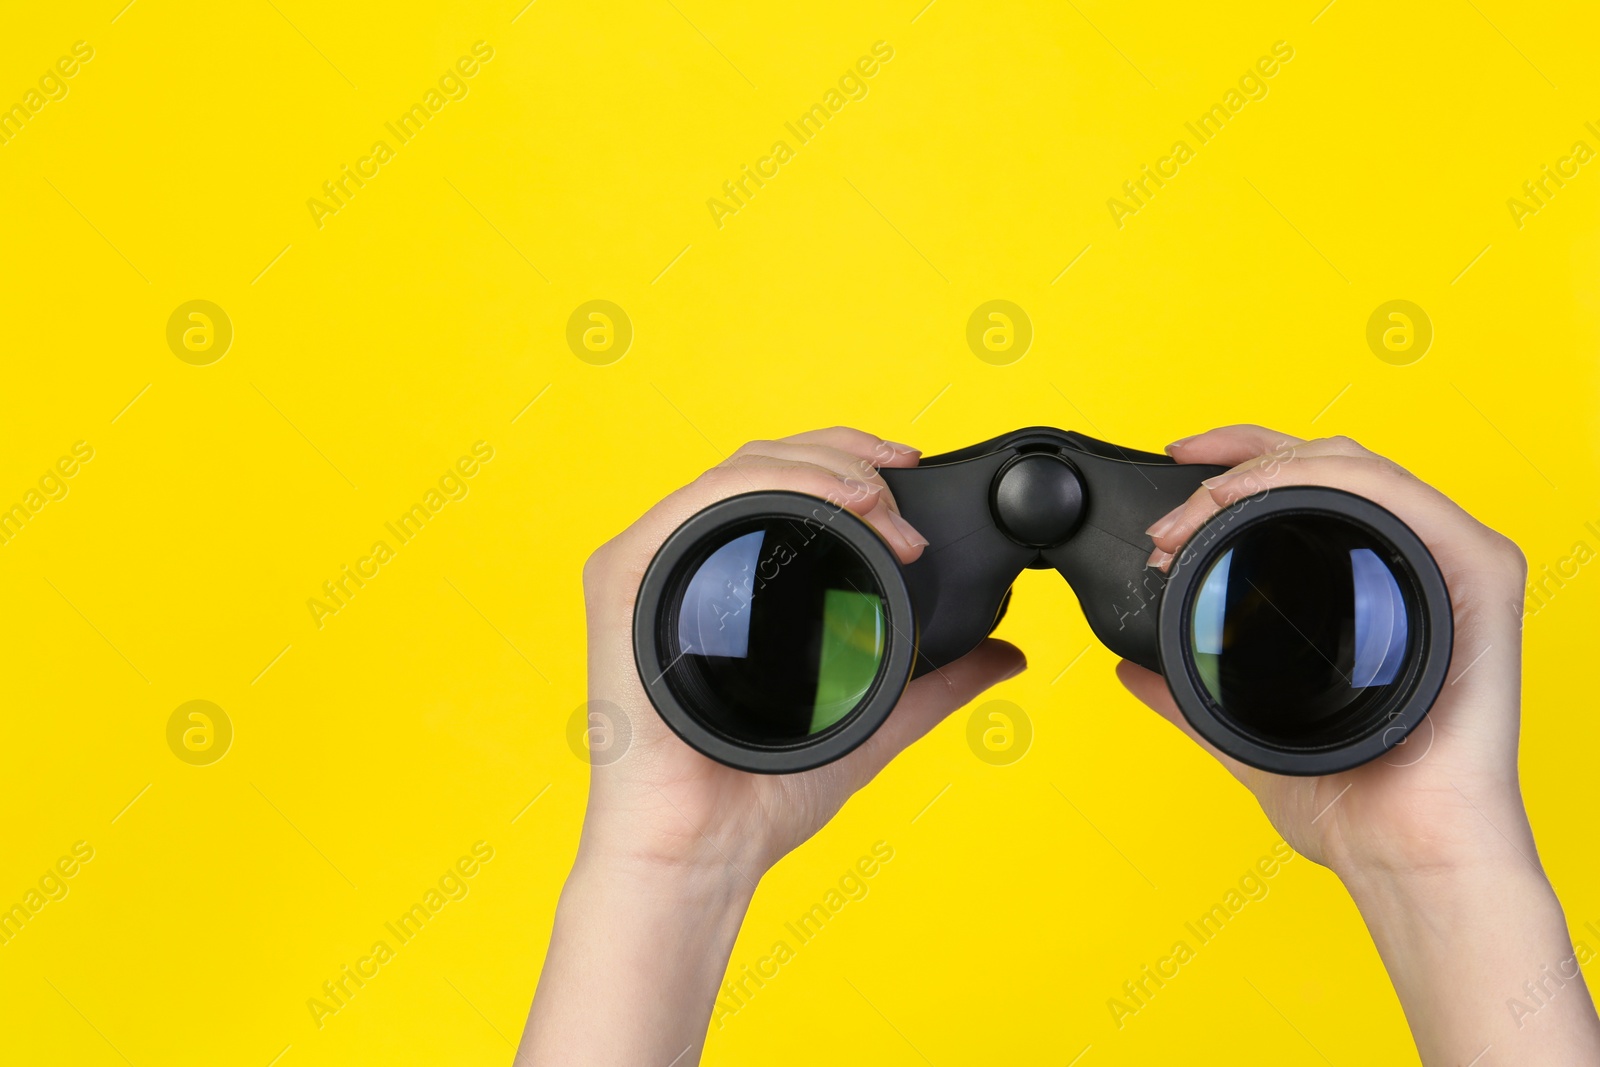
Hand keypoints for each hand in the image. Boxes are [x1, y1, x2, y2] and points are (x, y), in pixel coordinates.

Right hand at [578, 424, 1025, 881]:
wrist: (705, 847)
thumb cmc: (762, 796)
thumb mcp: (876, 721)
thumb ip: (938, 685)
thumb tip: (1005, 656)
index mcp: (730, 580)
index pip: (788, 484)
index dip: (851, 463)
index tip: (911, 473)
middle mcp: (687, 561)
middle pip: (764, 461)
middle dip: (845, 457)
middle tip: (902, 488)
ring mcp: (652, 565)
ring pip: (735, 468)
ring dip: (817, 464)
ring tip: (877, 497)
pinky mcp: (622, 575)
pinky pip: (696, 500)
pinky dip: (767, 481)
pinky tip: (831, 500)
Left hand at [1123, 423, 1529, 876]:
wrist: (1401, 853)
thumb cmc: (1352, 805)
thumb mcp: (1240, 729)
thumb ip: (1187, 695)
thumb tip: (1131, 670)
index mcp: (1365, 588)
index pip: (1306, 487)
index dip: (1240, 458)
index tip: (1179, 463)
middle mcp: (1408, 565)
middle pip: (1328, 461)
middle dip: (1237, 461)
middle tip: (1177, 502)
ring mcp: (1446, 565)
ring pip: (1361, 466)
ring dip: (1268, 469)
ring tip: (1204, 508)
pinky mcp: (1479, 576)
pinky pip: (1408, 497)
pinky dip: (1332, 479)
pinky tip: (1269, 493)